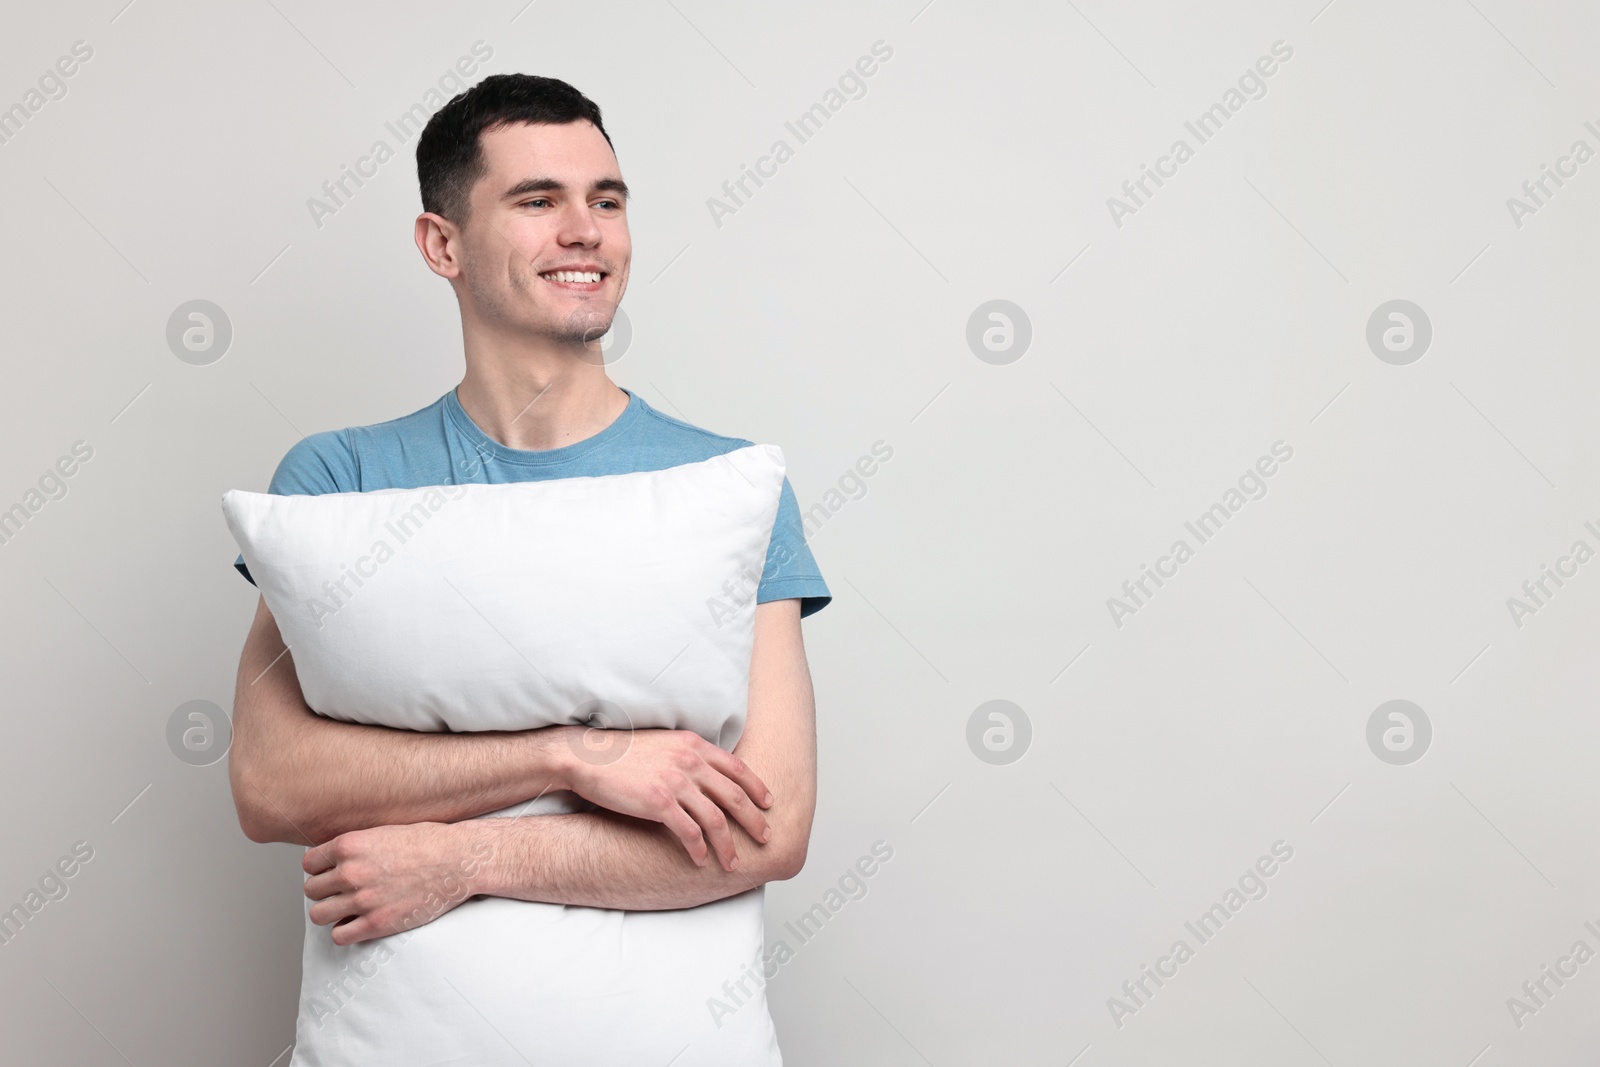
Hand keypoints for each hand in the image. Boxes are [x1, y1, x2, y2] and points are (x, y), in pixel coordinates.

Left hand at [302, 823, 488, 944]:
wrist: (458, 861)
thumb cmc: (429, 842)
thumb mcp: (385, 831)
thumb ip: (357, 846)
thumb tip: (338, 859)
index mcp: (350, 845)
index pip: (309, 863)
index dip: (320, 869)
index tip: (331, 873)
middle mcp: (350, 872)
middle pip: (311, 890)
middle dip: (324, 891)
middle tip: (341, 891)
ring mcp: (362, 899)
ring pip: (318, 915)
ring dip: (330, 912)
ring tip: (346, 909)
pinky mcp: (377, 923)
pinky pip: (339, 936)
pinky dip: (345, 932)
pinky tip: (358, 923)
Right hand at [558, 726, 773, 871]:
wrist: (589, 756)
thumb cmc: (623, 753)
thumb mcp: (665, 744)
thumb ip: (688, 756)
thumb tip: (706, 774)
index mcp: (694, 745)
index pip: (737, 767)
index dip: (757, 787)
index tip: (768, 803)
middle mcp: (689, 762)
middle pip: (734, 795)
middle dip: (754, 820)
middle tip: (765, 837)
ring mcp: (675, 782)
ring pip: (715, 819)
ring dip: (727, 844)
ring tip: (733, 862)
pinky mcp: (658, 802)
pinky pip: (689, 832)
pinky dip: (699, 849)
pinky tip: (702, 860)